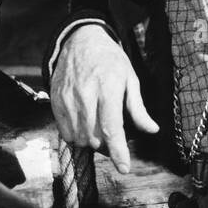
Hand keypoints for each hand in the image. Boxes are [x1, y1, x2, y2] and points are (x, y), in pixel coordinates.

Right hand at [50, 25, 158, 174]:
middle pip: (95, 137)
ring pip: (79, 137)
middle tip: (113, 138)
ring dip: (91, 142)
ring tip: (98, 130)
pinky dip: (75, 136)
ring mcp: (67, 98)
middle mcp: (85, 94)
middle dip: (106, 146)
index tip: (124, 168)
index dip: (118, 151)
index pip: (112, 127)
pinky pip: (64, 131)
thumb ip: (138, 107)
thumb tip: (151, 129)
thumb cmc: (109, 60)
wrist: (80, 40)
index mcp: (108, 87)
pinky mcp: (55, 100)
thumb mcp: (129, 78)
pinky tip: (84, 126)